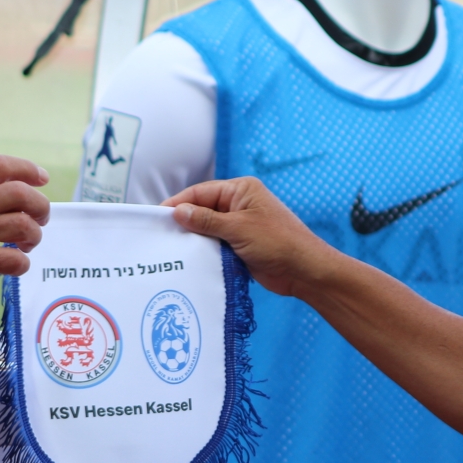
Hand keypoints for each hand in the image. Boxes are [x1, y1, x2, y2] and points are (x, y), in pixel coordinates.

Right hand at [0, 156, 50, 293]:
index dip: (27, 168)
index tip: (41, 177)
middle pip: (19, 194)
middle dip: (39, 205)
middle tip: (40, 216)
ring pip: (22, 226)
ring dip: (34, 234)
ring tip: (28, 242)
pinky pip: (12, 260)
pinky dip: (22, 263)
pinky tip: (17, 264)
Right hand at [163, 178, 333, 298]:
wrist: (305, 271)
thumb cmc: (277, 242)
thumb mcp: (238, 228)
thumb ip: (207, 220)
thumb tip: (177, 212)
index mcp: (241, 191)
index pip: (202, 192)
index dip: (179, 202)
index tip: (157, 216)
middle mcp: (239, 205)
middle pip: (203, 209)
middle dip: (184, 221)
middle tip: (159, 235)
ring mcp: (240, 225)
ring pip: (208, 229)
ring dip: (194, 238)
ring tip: (169, 249)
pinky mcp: (241, 245)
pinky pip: (216, 244)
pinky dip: (204, 250)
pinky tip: (188, 259)